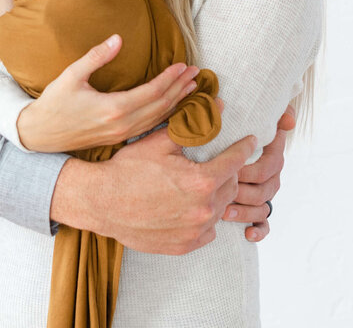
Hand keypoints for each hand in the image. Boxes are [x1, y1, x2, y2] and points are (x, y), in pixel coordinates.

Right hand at [16, 35, 200, 151]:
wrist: (40, 135)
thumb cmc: (54, 103)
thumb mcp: (71, 75)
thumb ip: (96, 56)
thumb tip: (118, 39)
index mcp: (113, 108)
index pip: (151, 92)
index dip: (170, 78)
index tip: (183, 66)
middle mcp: (122, 124)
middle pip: (161, 106)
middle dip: (180, 89)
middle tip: (197, 74)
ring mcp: (122, 135)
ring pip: (158, 119)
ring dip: (177, 103)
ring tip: (192, 89)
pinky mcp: (119, 139)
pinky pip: (150, 127)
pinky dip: (166, 115)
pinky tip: (173, 108)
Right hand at [51, 128, 256, 253]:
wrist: (101, 202)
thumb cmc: (127, 169)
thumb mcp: (157, 142)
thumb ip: (191, 126)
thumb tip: (215, 107)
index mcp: (201, 181)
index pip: (235, 161)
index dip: (244, 148)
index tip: (251, 141)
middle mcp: (204, 209)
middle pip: (231, 186)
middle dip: (227, 172)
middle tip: (216, 163)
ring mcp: (195, 231)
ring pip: (220, 210)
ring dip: (215, 196)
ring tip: (199, 185)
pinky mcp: (185, 245)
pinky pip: (207, 231)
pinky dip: (203, 218)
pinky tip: (189, 208)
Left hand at [223, 106, 295, 241]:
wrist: (241, 142)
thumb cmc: (245, 128)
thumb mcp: (258, 118)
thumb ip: (276, 115)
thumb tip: (288, 120)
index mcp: (272, 157)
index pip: (267, 167)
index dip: (250, 171)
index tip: (232, 171)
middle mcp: (272, 177)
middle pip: (263, 190)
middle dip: (244, 193)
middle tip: (223, 194)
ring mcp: (267, 195)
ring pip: (262, 208)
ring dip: (246, 212)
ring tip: (226, 212)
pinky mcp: (259, 209)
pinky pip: (264, 225)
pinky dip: (258, 231)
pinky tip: (247, 235)